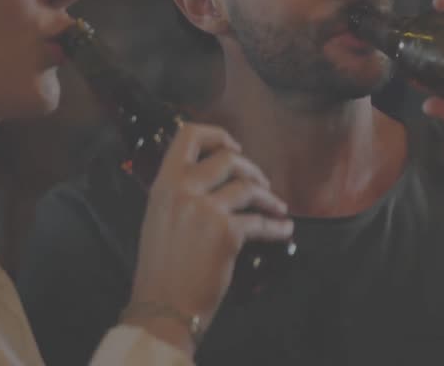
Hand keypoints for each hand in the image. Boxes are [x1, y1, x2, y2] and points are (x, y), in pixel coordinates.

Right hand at [127, 121, 292, 353]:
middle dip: (252, 169)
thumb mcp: (158, 220)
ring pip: (248, 187)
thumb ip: (179, 195)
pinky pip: (260, 222)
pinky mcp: (227, 233)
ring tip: (277, 207)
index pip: (187, 136)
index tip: (234, 147)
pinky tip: (284, 230)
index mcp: (163, 185)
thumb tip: (209, 182)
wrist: (162, 308)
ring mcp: (205, 210)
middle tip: (261, 183)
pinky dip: (276, 227)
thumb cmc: (159, 271)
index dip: (217, 135)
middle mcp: (183, 190)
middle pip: (228, 159)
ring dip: (268, 197)